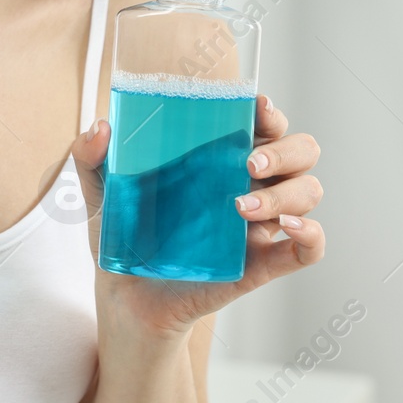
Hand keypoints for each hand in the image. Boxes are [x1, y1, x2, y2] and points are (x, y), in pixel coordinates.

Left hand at [68, 93, 323, 337]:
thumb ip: (91, 156)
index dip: (271, 111)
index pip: (264, 123)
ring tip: (239, 207)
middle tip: (247, 164)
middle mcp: (250, 184)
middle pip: (301, 151)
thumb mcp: (101, 191)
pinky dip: (311, 234)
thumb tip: (102, 128)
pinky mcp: (263, 263)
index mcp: (221, 157)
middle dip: (286, 150)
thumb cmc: (123, 234)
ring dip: (286, 194)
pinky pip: (309, 248)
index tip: (257, 107)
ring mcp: (261, 224)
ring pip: (308, 193)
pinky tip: (288, 228)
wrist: (123, 295)